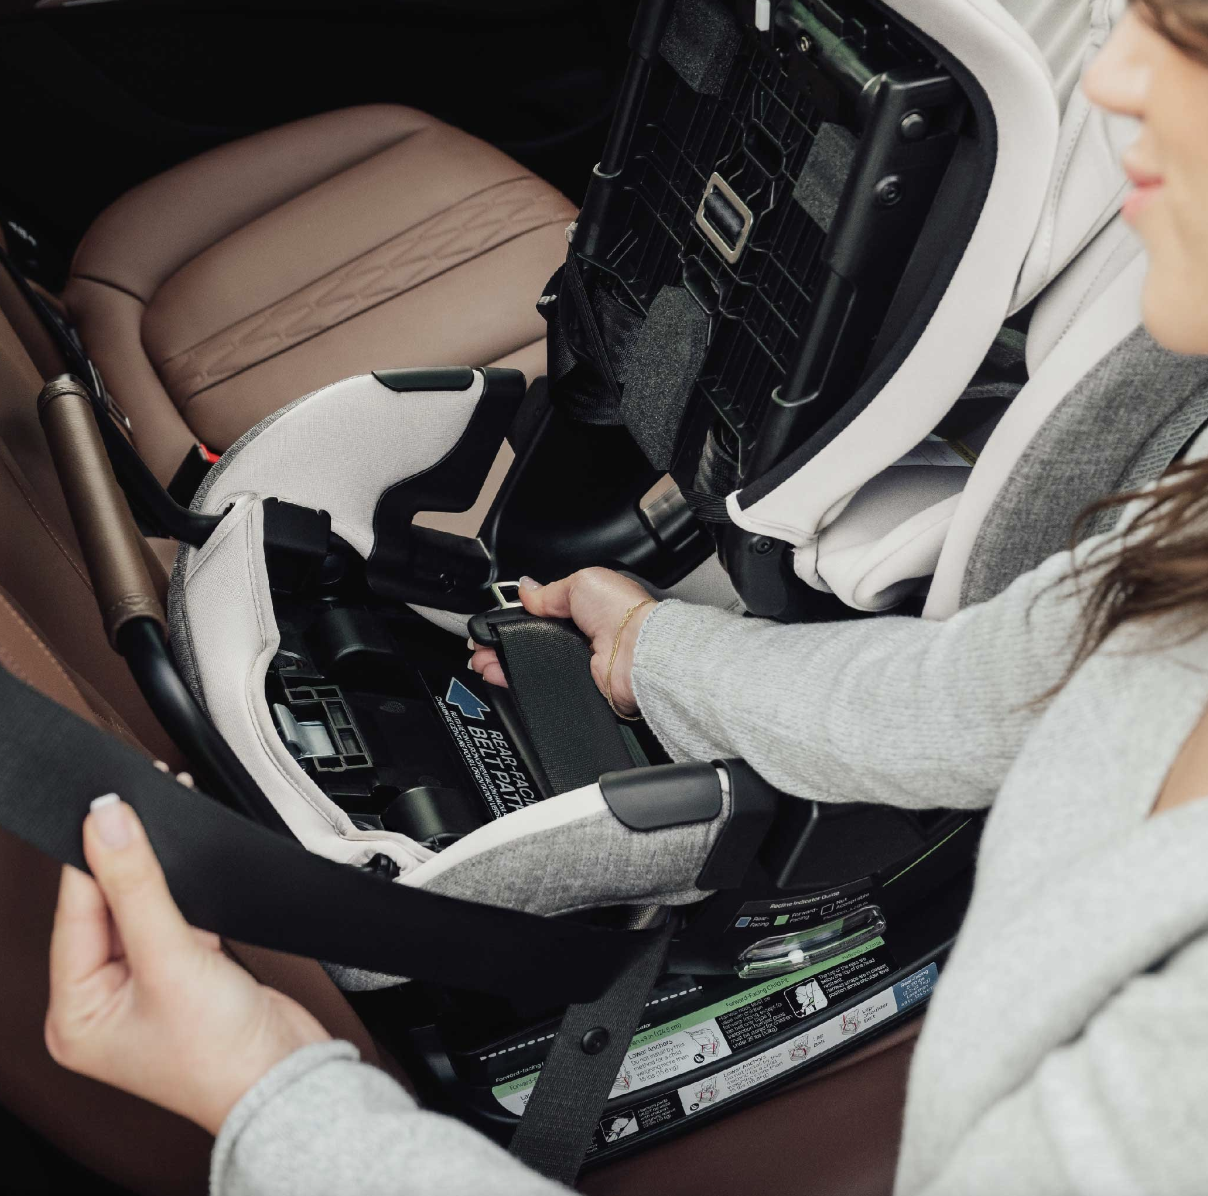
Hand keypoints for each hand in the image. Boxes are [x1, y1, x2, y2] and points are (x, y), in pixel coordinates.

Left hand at [45, 795, 329, 1135]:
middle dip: (127, 863)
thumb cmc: (220, 1056)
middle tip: (143, 811)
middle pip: (105, 908)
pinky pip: (174, 920)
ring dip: (157, 876)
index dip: (93, 857)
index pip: (74, 913)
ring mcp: (145, 989)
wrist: (289, 1080)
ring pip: (141, 909)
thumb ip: (137, 885)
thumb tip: (107, 823)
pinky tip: (197, 881)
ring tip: (173, 841)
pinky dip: (185, 896)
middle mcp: (102, 1003)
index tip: (109, 806)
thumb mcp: (170, 959)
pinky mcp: (186, 975)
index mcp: (73, 1015)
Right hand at [470, 570, 656, 716]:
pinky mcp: (575, 687)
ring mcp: (576, 663)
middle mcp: (580, 637)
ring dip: (503, 662)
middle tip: (480, 644)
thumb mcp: (581, 582)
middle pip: (530, 641)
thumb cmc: (623, 613)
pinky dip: (516, 681)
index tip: (492, 624)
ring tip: (481, 660)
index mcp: (585, 608)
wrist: (639, 652)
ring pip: (530, 664)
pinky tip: (499, 674)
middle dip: (501, 643)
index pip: (540, 613)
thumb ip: (549, 591)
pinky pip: (539, 684)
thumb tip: (526, 588)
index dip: (514, 619)